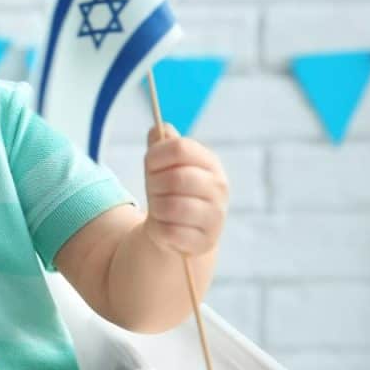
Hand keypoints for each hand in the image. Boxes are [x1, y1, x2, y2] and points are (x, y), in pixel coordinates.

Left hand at [143, 122, 229, 256]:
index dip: (156, 155)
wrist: (179, 230)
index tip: (151, 164)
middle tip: (154, 190)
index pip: (180, 147)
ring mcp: (215, 216)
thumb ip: (161, 143)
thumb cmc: (168, 190)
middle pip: (174, 178)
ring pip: (170, 206)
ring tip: (161, 208)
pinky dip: (159, 230)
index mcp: (210, 162)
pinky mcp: (204, 241)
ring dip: (156, 207)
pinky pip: (169, 232)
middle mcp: (219, 188)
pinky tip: (167, 227)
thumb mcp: (163, 164)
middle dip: (154, 184)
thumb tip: (159, 128)